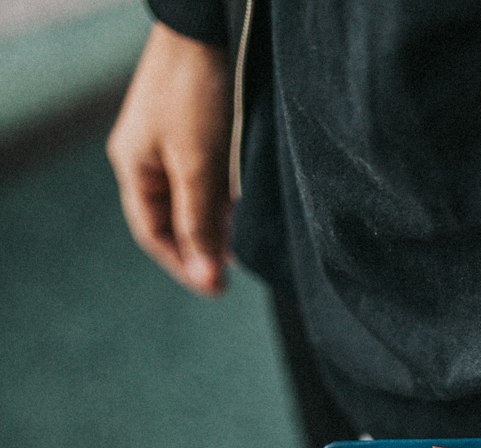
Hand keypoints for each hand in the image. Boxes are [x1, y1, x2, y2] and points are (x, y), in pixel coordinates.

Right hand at [107, 23, 232, 295]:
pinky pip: (210, 179)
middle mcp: (151, 158)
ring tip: (245, 249)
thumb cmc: (194, 93)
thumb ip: (199, 225)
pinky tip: (247, 214)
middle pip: (175, 221)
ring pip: (195, 201)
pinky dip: (227, 201)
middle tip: (233, 274)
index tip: (217, 290)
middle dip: (203, 249)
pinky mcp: (199, 131)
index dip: (184, 266)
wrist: (208, 26)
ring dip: (218, 227)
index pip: (154, 234)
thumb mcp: (196, 168)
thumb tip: (206, 281)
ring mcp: (174, 144)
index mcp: (134, 167)